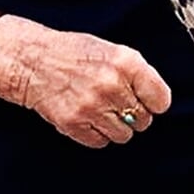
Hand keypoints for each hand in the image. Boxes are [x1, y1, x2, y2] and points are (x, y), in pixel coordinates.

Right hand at [0, 17, 171, 147]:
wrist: (32, 61)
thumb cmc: (74, 53)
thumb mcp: (113, 51)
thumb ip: (138, 74)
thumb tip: (157, 101)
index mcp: (126, 63)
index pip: (161, 99)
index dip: (155, 103)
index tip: (149, 102)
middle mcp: (111, 85)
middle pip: (144, 120)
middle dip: (135, 115)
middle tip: (119, 104)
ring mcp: (92, 106)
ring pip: (124, 135)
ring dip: (116, 127)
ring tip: (103, 111)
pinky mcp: (73, 123)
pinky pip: (100, 142)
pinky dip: (97, 134)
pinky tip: (88, 118)